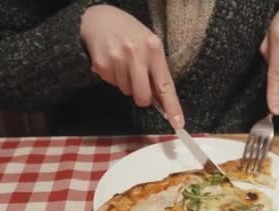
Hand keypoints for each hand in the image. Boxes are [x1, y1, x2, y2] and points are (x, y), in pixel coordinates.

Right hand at [80, 5, 183, 127]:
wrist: (100, 19)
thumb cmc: (131, 34)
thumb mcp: (150, 45)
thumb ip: (156, 70)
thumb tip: (161, 100)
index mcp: (154, 48)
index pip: (165, 85)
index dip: (172, 106)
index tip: (178, 123)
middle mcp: (136, 54)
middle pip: (143, 97)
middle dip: (142, 97)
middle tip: (139, 83)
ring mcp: (117, 59)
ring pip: (126, 92)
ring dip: (126, 83)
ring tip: (123, 64)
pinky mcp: (101, 65)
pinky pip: (112, 84)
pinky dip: (113, 77)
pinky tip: (113, 62)